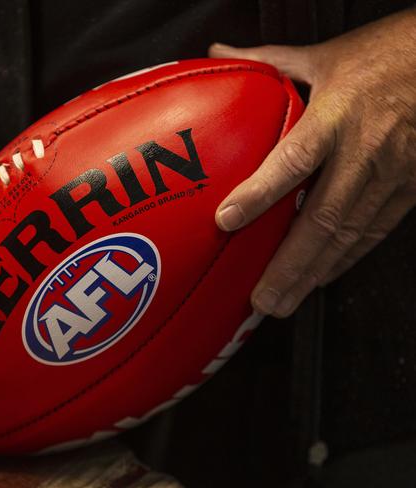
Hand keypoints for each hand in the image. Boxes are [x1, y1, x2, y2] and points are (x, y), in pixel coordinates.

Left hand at [209, 8, 415, 317]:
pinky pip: (373, 233)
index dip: (260, 192)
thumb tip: (219, 54)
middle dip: (289, 265)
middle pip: (323, 219)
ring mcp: (391, 176)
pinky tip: (321, 278)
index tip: (227, 219)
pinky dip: (344, 261)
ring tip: (283, 302)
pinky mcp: (408, 190)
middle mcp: (364, 152)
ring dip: (313, 274)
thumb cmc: (390, 54)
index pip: (293, 160)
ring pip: (348, 236)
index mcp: (338, 115)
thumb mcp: (325, 54)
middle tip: (260, 299)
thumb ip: (268, 60)